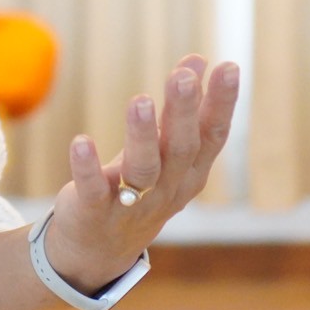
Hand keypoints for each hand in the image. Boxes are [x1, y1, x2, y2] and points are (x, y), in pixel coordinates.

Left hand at [42, 54, 239, 292]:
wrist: (100, 250)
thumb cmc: (140, 188)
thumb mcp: (167, 150)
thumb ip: (183, 109)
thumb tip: (199, 59)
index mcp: (189, 170)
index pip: (212, 135)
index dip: (222, 103)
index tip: (228, 67)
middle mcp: (167, 187)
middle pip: (180, 148)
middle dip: (183, 112)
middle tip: (182, 76)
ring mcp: (133, 202)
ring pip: (142, 169)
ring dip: (142, 134)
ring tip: (140, 99)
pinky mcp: (96, 210)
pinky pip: (93, 189)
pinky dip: (87, 167)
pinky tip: (81, 141)